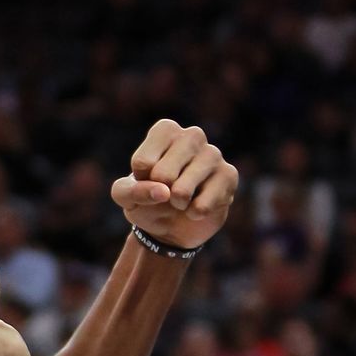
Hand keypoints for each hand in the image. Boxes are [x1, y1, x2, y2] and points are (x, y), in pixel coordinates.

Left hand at [111, 119, 238, 249]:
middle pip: (162, 175)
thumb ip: (132, 191)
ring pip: (181, 191)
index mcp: (165, 130)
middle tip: (167, 191)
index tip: (148, 180)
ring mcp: (213, 154)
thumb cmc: (147, 200)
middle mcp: (192, 135)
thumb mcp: (125, 196)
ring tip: (180, 200)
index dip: (140, 182)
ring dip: (176, 205)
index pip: (142, 163)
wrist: (173, 224)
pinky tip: (197, 207)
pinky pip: (202, 205)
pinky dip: (193, 214)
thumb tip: (162, 192)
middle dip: (159, 194)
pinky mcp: (229, 176)